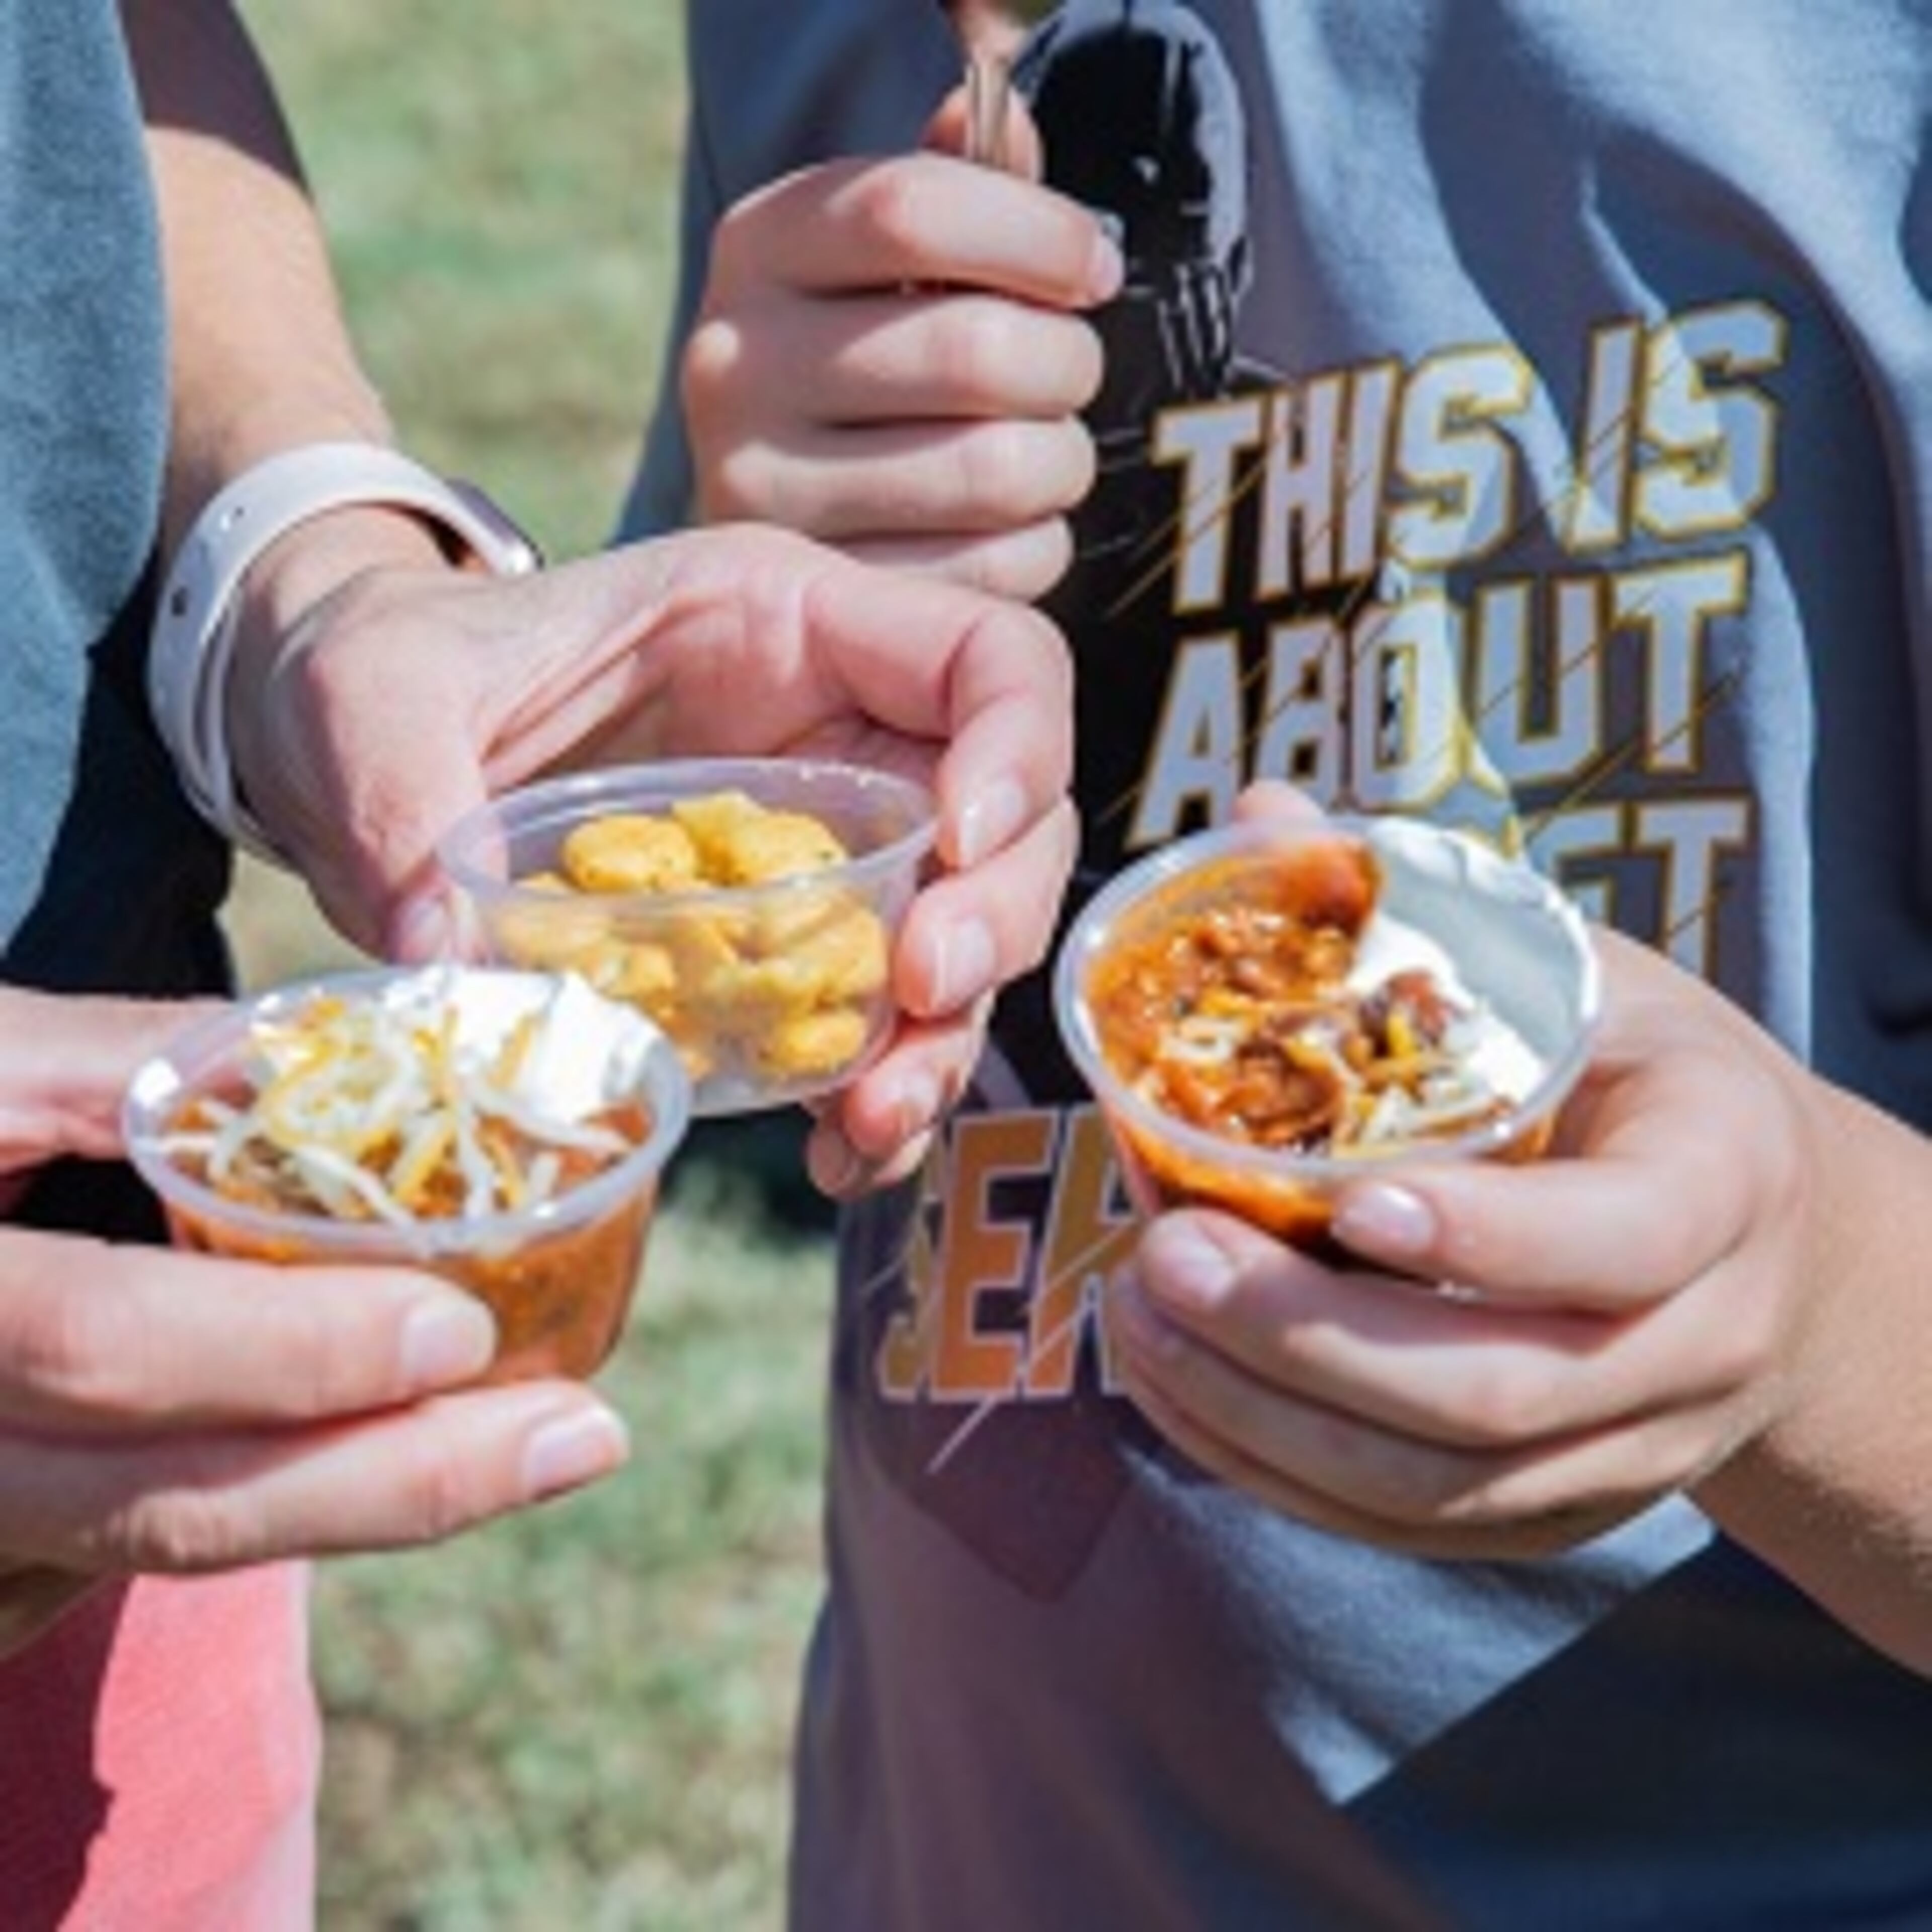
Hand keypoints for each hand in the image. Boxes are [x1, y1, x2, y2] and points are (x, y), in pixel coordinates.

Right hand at [0, 988, 628, 1657]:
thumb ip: (109, 1065)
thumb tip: (314, 1053)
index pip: (94, 1342)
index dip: (278, 1348)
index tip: (459, 1328)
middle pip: (163, 1498)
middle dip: (386, 1479)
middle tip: (584, 1437)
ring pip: (170, 1538)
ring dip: (373, 1503)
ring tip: (548, 1449)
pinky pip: (146, 1542)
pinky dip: (297, 1500)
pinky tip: (422, 1456)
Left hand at [230, 521, 1076, 1192]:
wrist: (347, 743)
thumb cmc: (379, 674)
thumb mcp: (372, 703)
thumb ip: (405, 806)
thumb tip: (454, 964)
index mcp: (784, 623)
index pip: (988, 658)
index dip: (1019, 748)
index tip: (960, 847)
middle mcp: (836, 735)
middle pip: (1011, 819)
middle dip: (992, 919)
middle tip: (920, 999)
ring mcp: (822, 845)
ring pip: (957, 937)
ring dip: (938, 1039)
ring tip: (868, 1124)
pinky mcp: (780, 943)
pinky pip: (870, 1018)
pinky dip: (871, 1092)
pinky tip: (832, 1157)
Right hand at [681, 97, 1121, 599]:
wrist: (778, 526)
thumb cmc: (864, 362)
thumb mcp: (887, 259)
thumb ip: (954, 183)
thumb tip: (1004, 120)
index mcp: (758, 247)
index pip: (914, 210)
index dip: (1041, 236)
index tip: (1091, 268)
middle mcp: (735, 365)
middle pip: (974, 350)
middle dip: (1065, 363)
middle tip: (1068, 374)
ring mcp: (764, 489)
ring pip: (997, 469)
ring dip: (1062, 462)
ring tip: (1044, 454)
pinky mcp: (824, 594)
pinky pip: (992, 568)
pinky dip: (1036, 547)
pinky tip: (1010, 528)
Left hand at [1106, 923, 1826, 1561]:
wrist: (1771, 1252)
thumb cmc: (1645, 1085)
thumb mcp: (1578, 979)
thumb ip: (1427, 913)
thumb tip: (1260, 813)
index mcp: (1722, 1181)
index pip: (1621, 1237)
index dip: (1484, 1235)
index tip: (1346, 1199)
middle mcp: (1692, 1342)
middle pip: (1494, 1389)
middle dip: (1308, 1336)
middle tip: (1161, 1255)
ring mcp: (1626, 1450)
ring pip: (1435, 1482)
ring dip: (1262, 1412)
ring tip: (1138, 1315)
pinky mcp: (1554, 1511)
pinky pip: (1407, 1526)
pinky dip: (1277, 1471)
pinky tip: (1176, 1389)